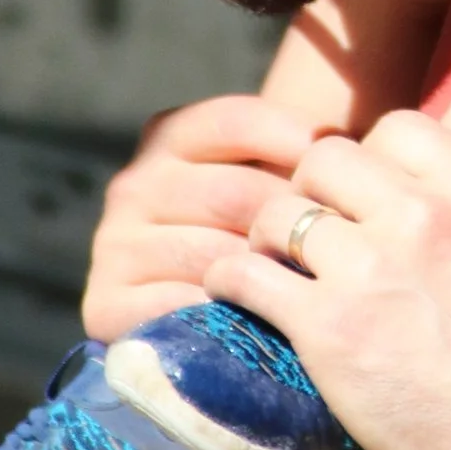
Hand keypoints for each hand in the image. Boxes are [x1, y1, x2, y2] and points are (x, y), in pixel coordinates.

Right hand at [82, 92, 317, 342]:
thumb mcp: (268, 180)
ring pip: (215, 255)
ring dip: (269, 279)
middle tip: (341, 254)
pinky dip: (227, 318)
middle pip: (236, 194)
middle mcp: (133, 185)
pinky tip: (262, 326)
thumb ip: (297, 153)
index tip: (343, 173)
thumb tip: (339, 143)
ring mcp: (116, 245)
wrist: (189, 325)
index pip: (237, 123)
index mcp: (167, 138)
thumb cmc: (251, 239)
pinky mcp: (107, 304)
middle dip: (295, 225)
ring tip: (313, 294)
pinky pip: (181, 308)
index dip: (297, 143)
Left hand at [211, 112, 450, 449]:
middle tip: (309, 234)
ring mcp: (369, 268)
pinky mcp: (327, 327)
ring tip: (270, 267)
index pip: (395, 129)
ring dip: (267, 239)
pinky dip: (231, 280)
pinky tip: (233, 294)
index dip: (370, 160)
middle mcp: (420, 215)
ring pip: (280, 212)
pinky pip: (248, 274)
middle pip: (325, 161)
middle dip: (310, 192)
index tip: (363, 198)